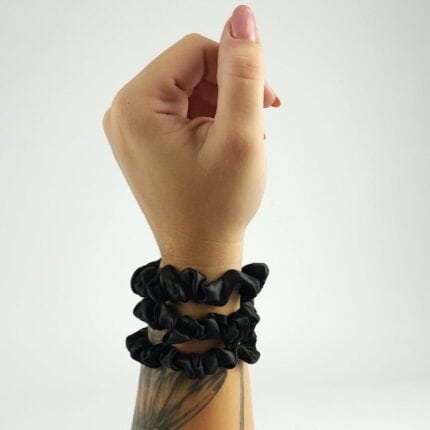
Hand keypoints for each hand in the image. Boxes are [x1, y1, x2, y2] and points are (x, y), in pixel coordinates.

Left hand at [102, 6, 279, 270]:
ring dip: (222, 105)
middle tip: (259, 121)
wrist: (199, 252)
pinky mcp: (142, 141)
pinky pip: (178, 111)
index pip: (195, 51)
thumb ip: (243, 72)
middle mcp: (124, 113)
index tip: (266, 101)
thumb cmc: (218, 205)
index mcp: (137, 106)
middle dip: (230, 88)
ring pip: (186, 89)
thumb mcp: (240, 135)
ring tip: (243, 138)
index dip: (236, 67)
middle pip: (188, 69)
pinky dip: (207, 119)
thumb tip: (242, 18)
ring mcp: (130, 129)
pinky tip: (224, 143)